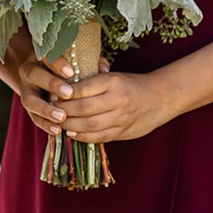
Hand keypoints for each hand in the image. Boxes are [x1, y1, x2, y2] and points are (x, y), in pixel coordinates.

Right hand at [0, 26, 84, 134]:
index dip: (57, 64)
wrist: (42, 77)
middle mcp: (29, 73)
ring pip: (29, 100)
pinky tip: (58, 130)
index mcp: (40, 57)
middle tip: (68, 94)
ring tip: (61, 117)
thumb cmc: (64, 67)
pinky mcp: (29, 108)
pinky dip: (45, 125)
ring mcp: (26, 91)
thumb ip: (88, 62)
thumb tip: (104, 68)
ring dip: (45, 109)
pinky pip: (33, 117)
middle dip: (51, 85)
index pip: (45, 56)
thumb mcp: (73, 61)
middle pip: (34, 76)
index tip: (71, 72)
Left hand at [38, 63, 177, 145]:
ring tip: (58, 122)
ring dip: (69, 125)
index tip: (53, 93)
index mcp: (113, 82)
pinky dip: (82, 137)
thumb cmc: (132, 84)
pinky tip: (72, 133)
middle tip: (51, 109)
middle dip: (63, 110)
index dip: (64, 93)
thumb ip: (93, 78)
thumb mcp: (115, 75)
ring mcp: (121, 118)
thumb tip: (65, 81)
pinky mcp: (122, 132)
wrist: (161, 98)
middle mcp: (117, 100)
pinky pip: (98, 137)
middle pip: (83, 108)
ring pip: (89, 125)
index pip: (82, 88)